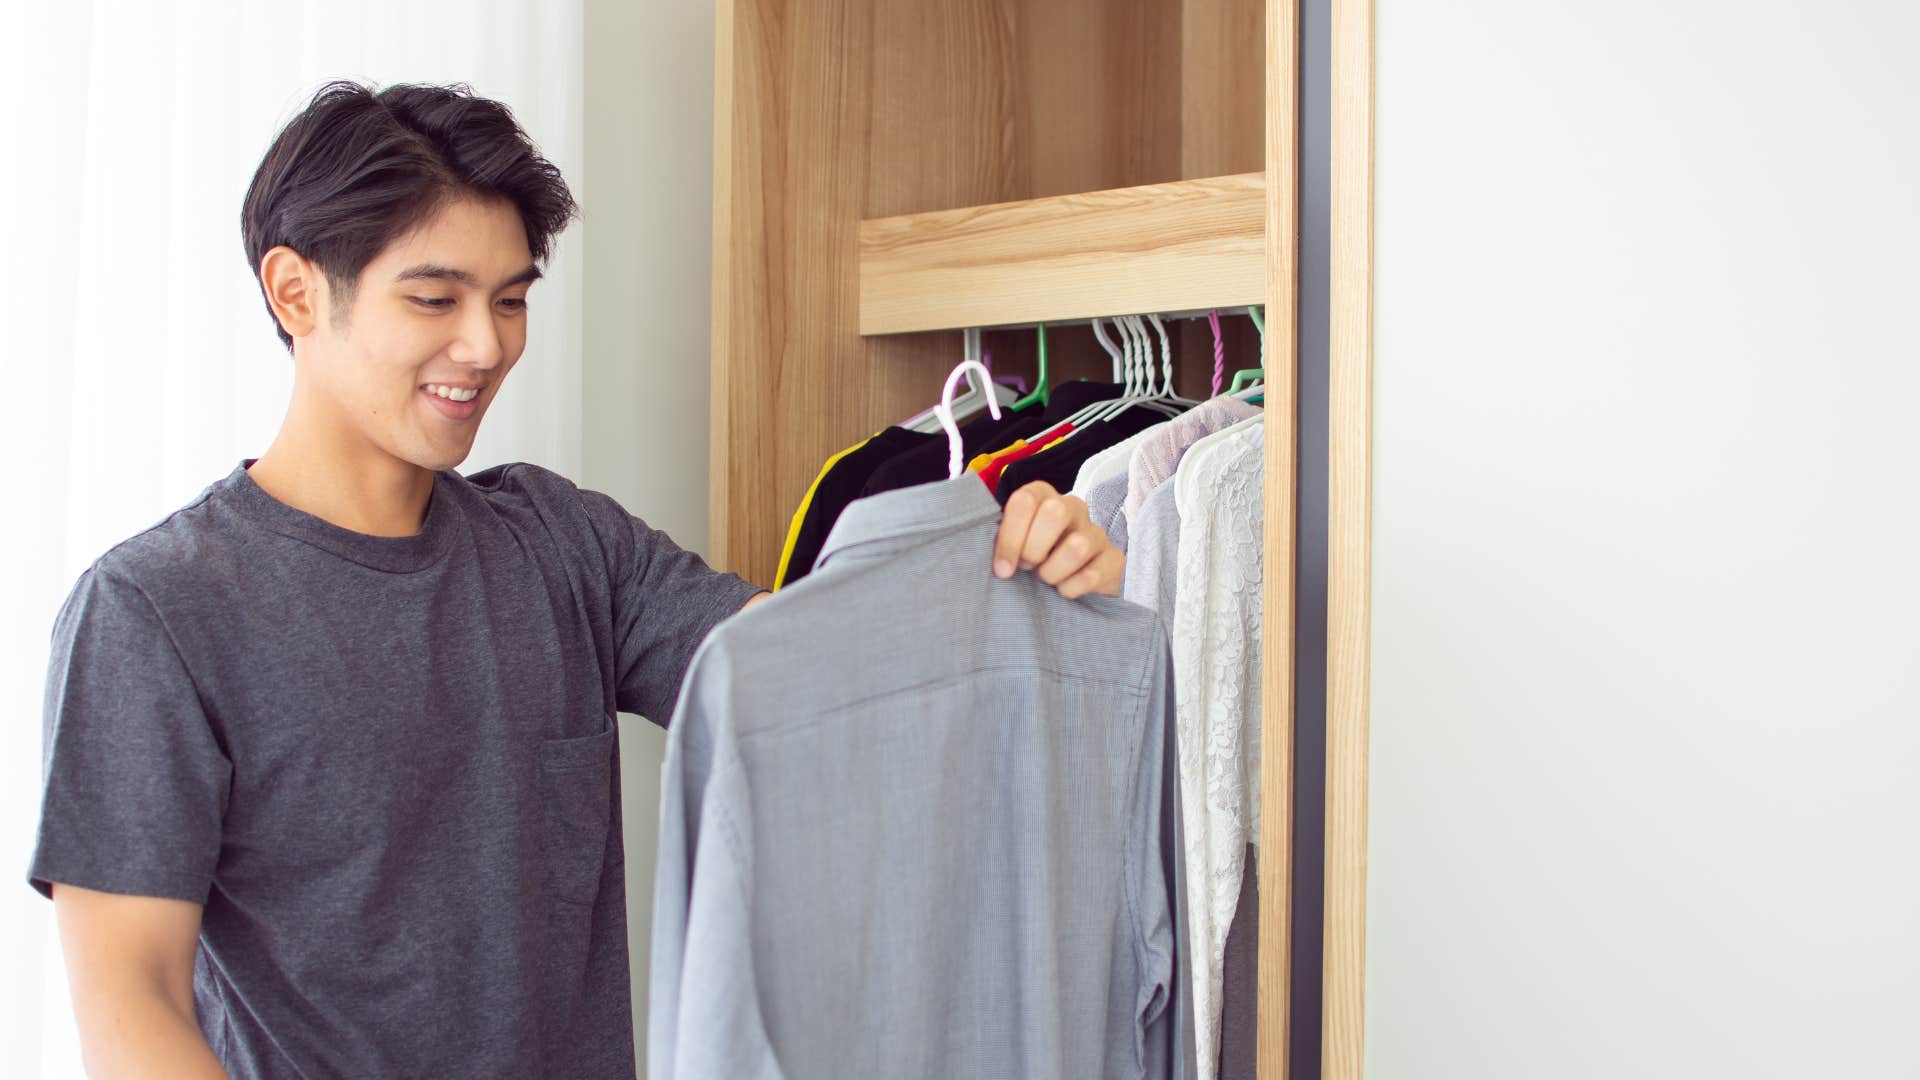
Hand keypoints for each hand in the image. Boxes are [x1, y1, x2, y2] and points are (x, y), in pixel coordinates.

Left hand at [992, 481, 1124, 599]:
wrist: (1073, 582)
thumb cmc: (1034, 558)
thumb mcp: (1014, 544)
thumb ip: (999, 539)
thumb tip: (988, 558)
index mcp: (1042, 496)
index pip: (1024, 500)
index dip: (1010, 537)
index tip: (1003, 568)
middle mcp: (1072, 507)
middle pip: (1055, 512)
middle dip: (1034, 549)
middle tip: (1028, 568)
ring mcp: (1096, 532)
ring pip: (1076, 546)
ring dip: (1053, 573)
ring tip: (1047, 579)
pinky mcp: (1114, 559)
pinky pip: (1092, 575)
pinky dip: (1071, 589)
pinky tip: (1065, 589)